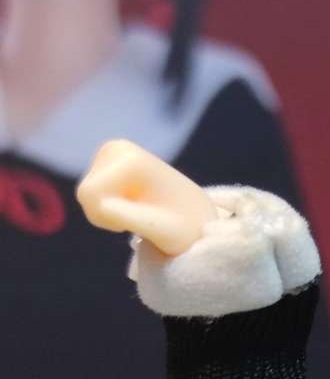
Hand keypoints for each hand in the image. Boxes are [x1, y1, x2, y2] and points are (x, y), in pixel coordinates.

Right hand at [77, 139, 217, 256]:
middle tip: (138, 217)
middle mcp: (118, 147)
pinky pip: (90, 192)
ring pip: (85, 194)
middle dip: (104, 214)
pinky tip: (132, 204)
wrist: (194, 215)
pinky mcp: (108, 159)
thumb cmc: (182, 227)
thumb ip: (130, 217)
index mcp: (132, 160)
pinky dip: (107, 206)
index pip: (89, 194)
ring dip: (106, 212)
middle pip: (84, 193)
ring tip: (138, 211)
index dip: (106, 218)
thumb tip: (101, 204)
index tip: (138, 220)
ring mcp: (112, 150)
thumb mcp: (162, 231)